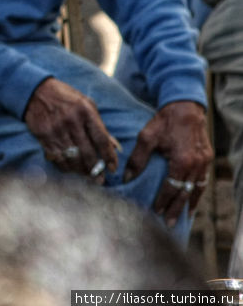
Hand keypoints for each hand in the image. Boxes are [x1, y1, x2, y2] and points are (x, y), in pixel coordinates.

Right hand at [24, 78, 118, 181]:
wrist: (36, 91)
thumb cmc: (65, 98)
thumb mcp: (86, 104)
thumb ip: (99, 125)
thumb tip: (114, 147)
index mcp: (85, 111)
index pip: (101, 139)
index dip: (109, 156)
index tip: (113, 168)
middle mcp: (71, 121)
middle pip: (87, 152)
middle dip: (96, 169)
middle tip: (101, 180)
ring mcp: (56, 129)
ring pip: (72, 158)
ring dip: (81, 170)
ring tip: (87, 176)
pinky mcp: (43, 136)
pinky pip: (57, 158)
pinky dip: (65, 167)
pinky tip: (71, 169)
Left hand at [124, 101, 212, 226]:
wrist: (184, 108)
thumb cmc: (163, 122)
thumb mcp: (146, 138)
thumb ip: (137, 160)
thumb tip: (125, 178)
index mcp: (181, 161)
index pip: (171, 188)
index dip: (163, 200)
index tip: (155, 211)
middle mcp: (196, 165)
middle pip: (185, 193)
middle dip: (176, 208)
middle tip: (168, 223)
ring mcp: (204, 162)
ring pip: (197, 189)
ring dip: (189, 203)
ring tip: (182, 216)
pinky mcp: (207, 158)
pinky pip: (203, 181)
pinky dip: (198, 192)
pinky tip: (192, 199)